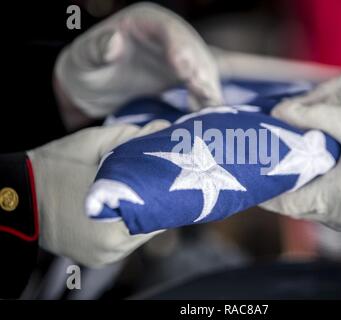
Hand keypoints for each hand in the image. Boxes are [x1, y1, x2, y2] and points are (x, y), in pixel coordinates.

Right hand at [27, 120, 168, 266]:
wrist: (16, 192)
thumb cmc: (56, 167)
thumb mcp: (95, 143)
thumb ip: (133, 137)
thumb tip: (163, 129)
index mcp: (113, 231)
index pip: (160, 214)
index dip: (168, 192)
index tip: (173, 174)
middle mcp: (111, 251)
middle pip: (151, 224)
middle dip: (156, 200)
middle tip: (161, 177)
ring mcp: (103, 257)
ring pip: (138, 231)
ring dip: (142, 211)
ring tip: (141, 188)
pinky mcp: (95, 257)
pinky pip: (123, 238)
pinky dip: (127, 221)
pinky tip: (125, 202)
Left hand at [55, 3, 222, 119]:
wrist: (92, 86)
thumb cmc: (86, 67)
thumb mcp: (84, 57)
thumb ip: (97, 49)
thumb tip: (114, 42)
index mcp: (146, 21)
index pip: (170, 30)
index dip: (180, 47)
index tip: (184, 69)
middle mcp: (168, 36)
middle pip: (193, 49)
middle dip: (201, 70)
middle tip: (206, 91)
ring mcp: (177, 56)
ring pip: (202, 68)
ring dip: (208, 86)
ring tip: (212, 105)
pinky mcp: (181, 77)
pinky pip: (199, 85)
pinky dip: (204, 99)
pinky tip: (207, 114)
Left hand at [262, 101, 340, 243]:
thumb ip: (314, 116)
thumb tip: (279, 112)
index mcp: (338, 200)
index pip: (287, 204)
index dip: (268, 193)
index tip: (254, 181)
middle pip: (304, 208)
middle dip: (290, 188)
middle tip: (279, 166)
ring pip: (322, 213)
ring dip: (313, 193)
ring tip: (306, 169)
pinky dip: (332, 200)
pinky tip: (334, 179)